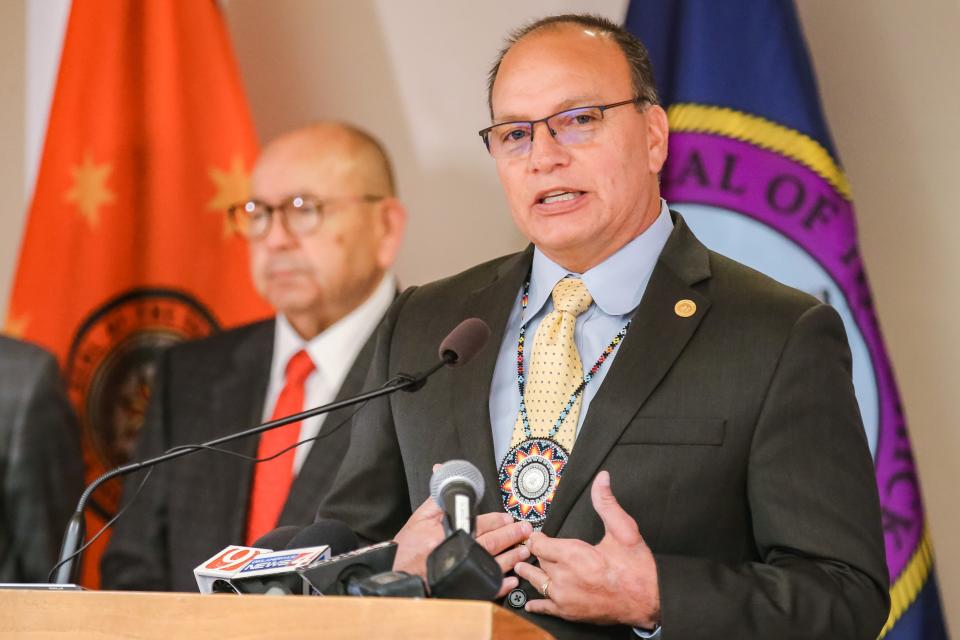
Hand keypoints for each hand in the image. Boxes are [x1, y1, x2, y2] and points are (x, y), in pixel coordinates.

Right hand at [393, 466, 533, 597]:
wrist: (398, 575)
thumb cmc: (408, 547)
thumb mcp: (420, 517)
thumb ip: (437, 496)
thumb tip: (442, 472)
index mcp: (450, 534)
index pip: (479, 524)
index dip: (497, 521)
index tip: (508, 518)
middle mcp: (459, 554)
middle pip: (491, 543)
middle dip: (511, 536)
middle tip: (525, 531)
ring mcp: (463, 573)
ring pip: (494, 565)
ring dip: (512, 558)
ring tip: (524, 551)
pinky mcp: (463, 589)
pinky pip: (487, 588)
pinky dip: (501, 585)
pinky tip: (512, 580)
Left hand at [513, 470, 659, 627]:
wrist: (649, 601)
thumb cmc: (637, 567)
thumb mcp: (624, 529)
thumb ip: (606, 503)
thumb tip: (601, 479)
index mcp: (574, 555)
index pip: (539, 544)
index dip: (537, 537)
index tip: (537, 534)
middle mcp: (564, 578)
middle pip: (539, 561)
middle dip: (537, 553)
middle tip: (531, 548)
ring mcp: (564, 598)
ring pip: (538, 582)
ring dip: (531, 573)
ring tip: (521, 567)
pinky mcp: (569, 613)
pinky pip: (545, 607)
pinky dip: (536, 603)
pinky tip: (530, 602)